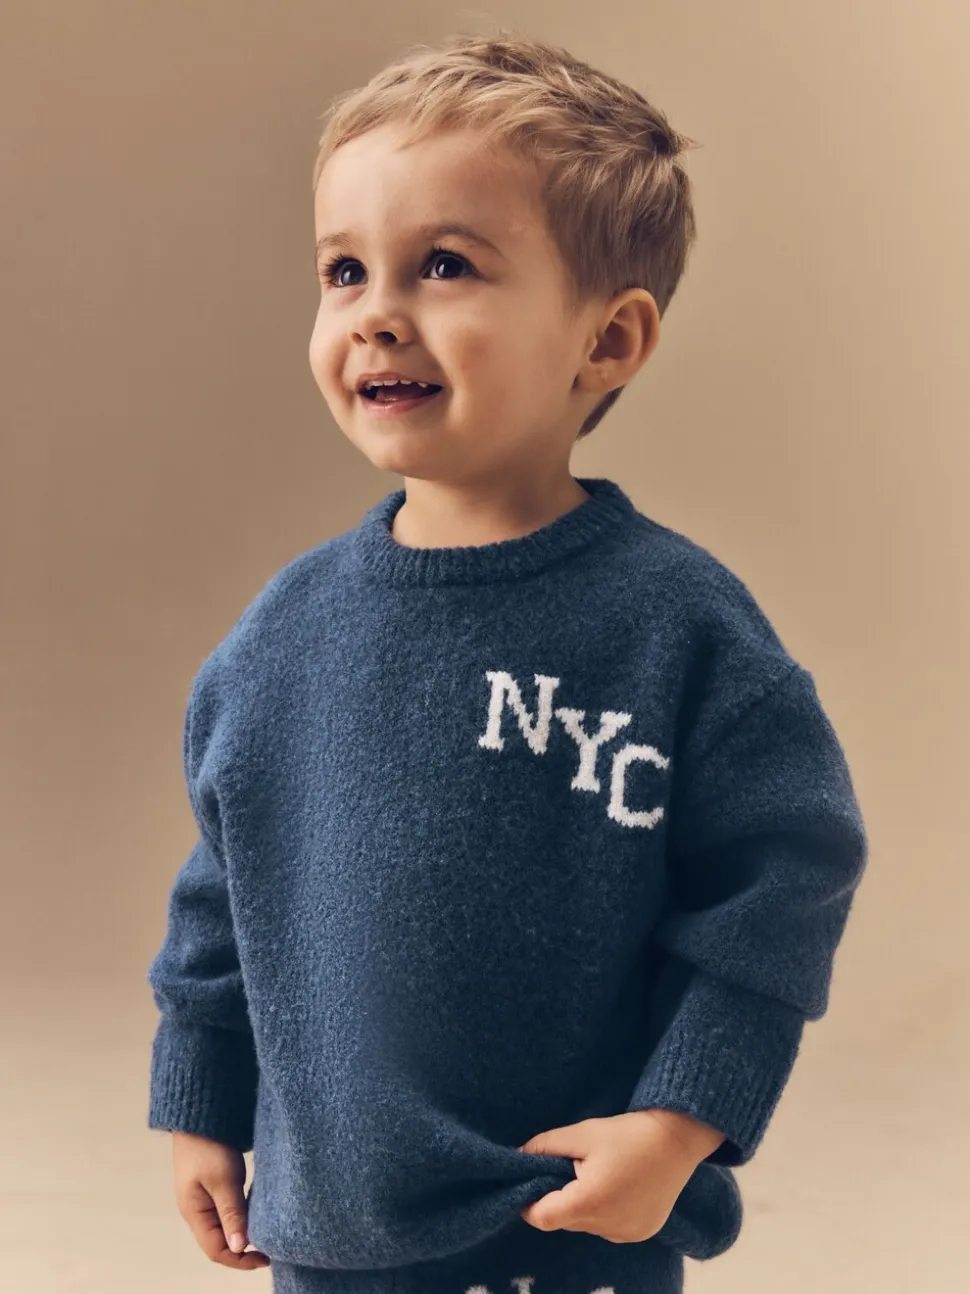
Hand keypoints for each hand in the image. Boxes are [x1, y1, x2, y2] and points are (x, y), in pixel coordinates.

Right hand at [171, 1131, 270, 1269]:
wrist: (200, 1113)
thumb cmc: (209, 1145)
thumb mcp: (223, 1180)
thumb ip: (231, 1213)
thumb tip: (239, 1248)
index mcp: (195, 1214)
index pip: (217, 1251)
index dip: (240, 1260)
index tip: (266, 1258)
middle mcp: (198, 1210)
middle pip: (220, 1242)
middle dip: (244, 1250)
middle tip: (271, 1248)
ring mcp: (204, 1197)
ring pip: (225, 1226)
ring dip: (244, 1232)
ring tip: (267, 1232)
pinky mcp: (213, 1184)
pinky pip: (228, 1209)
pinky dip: (243, 1215)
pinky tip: (258, 1211)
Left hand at [516, 1109, 725, 1243]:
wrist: (678, 1139)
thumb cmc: (628, 1132)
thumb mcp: (582, 1133)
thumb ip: (545, 1146)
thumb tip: (516, 1156)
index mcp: (589, 1201)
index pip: (542, 1217)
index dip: (528, 1202)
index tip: (530, 1183)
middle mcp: (607, 1225)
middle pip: (565, 1220)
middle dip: (559, 1198)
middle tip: (570, 1168)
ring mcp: (626, 1233)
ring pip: (586, 1225)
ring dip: (583, 1205)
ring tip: (599, 1173)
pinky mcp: (641, 1233)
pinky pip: (608, 1227)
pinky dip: (604, 1212)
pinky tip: (618, 1186)